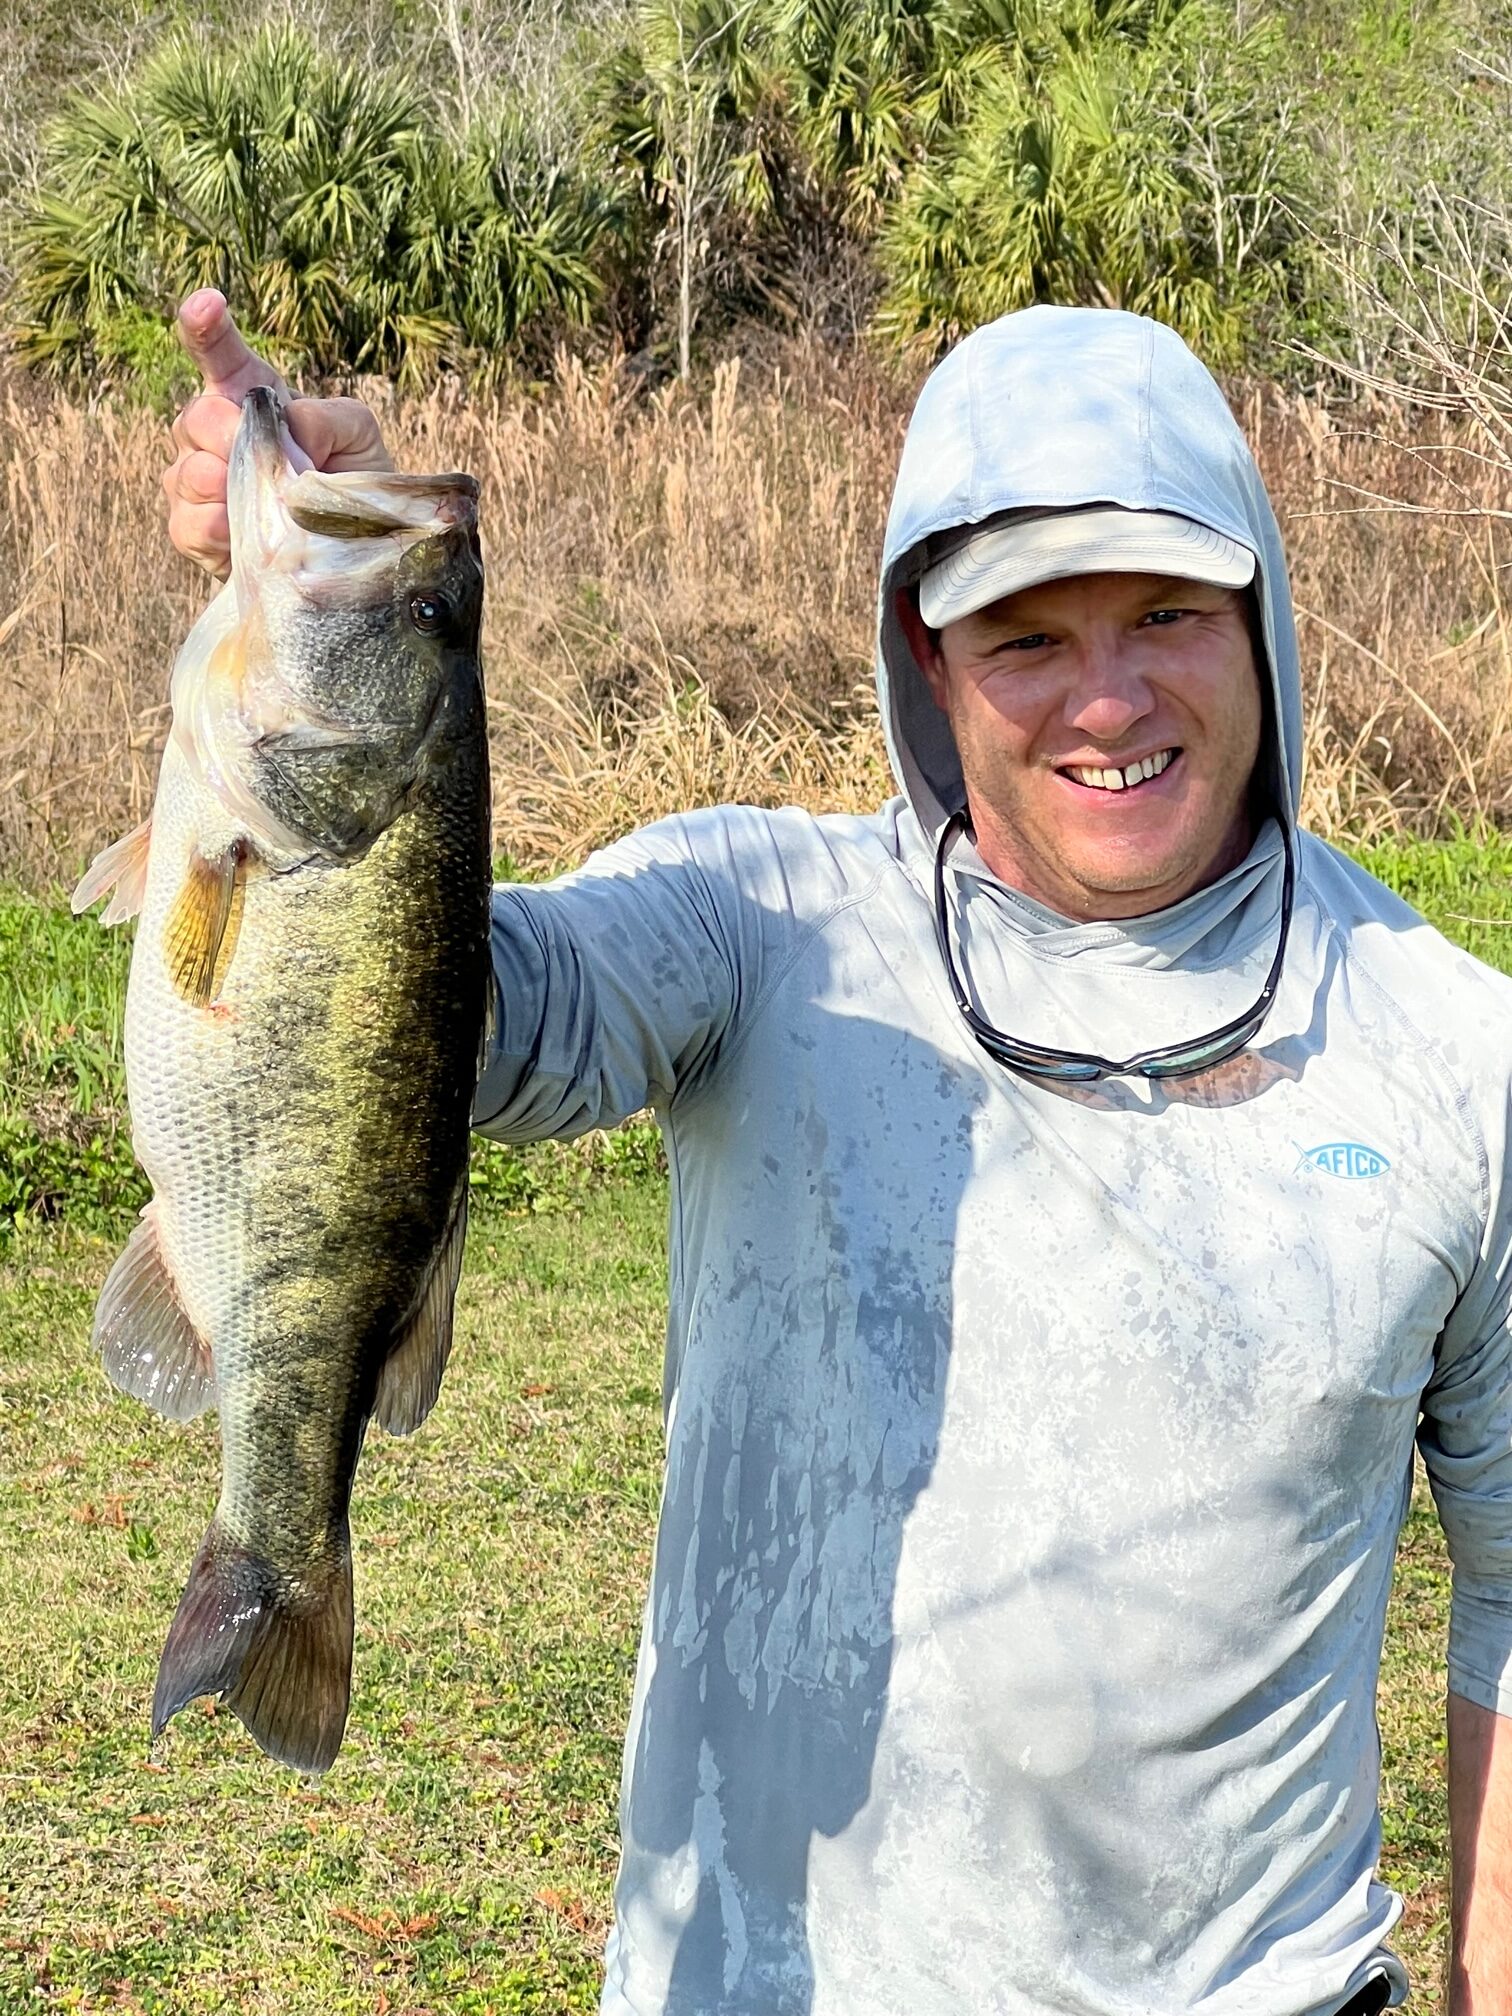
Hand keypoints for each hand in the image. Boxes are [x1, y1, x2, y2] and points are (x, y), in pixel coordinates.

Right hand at [163, 289, 392, 577]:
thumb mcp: (358, 438)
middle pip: (197, 417)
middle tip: (265, 457)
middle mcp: (213, 434)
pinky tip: (238, 532)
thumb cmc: (348, 480)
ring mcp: (196, 481)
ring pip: (186, 472)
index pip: (219, 353)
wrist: (352, 548)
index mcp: (250, 397)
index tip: (206, 304)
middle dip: (229, 435)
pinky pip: (186, 525)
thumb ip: (329, 418)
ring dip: (225, 486)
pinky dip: (213, 528)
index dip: (205, 326)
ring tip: (259, 501)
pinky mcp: (194, 532)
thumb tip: (292, 429)